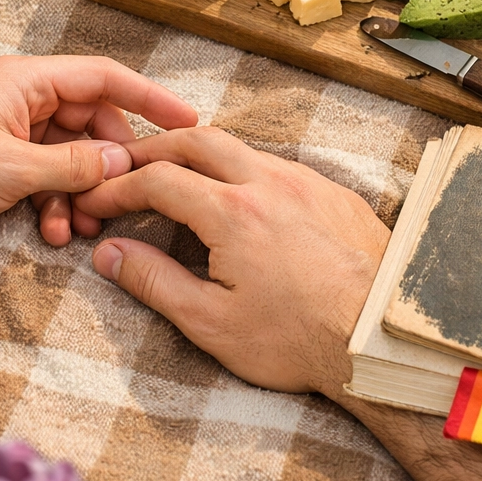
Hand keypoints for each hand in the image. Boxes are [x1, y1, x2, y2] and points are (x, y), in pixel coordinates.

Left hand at [0, 56, 197, 249]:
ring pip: (72, 159)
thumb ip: (70, 165)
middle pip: (92, 124)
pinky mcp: (2, 167)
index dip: (149, 96)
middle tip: (129, 195)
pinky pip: (47, 181)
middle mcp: (25, 103)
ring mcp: (14, 136)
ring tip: (88, 224)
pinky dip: (56, 205)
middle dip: (111, 163)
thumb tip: (120, 165)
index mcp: (27, 82)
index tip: (187, 121)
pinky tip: (54, 233)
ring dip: (83, 192)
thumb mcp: (9, 165)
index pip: (103, 78)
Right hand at [73, 127, 389, 396]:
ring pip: (241, 147)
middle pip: (197, 139)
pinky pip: (279, 165)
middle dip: (155, 148)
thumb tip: (110, 255)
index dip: (120, 187)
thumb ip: (155, 282)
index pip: (159, 179)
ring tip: (179, 177)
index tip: (99, 202)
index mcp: (233, 213)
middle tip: (129, 166)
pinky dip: (245, 170)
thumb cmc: (299, 341)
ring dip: (201, 155)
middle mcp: (269, 182)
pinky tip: (242, 198)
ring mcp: (307, 183)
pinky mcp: (336, 193)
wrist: (382, 341)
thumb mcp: (212, 323)